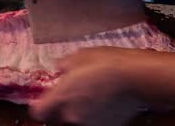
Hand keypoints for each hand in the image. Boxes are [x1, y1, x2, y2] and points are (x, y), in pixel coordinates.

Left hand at [30, 47, 144, 125]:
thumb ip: (64, 66)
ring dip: (80, 109)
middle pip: (58, 116)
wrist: (135, 76)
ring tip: (93, 92)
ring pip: (77, 118)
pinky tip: (105, 98)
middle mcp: (71, 114)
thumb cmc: (105, 62)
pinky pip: (94, 120)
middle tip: (74, 90)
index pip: (38, 112)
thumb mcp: (79, 56)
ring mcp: (89, 122)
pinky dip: (96, 113)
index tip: (46, 98)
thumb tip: (60, 69)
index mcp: (60, 97)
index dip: (41, 105)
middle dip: (62, 106)